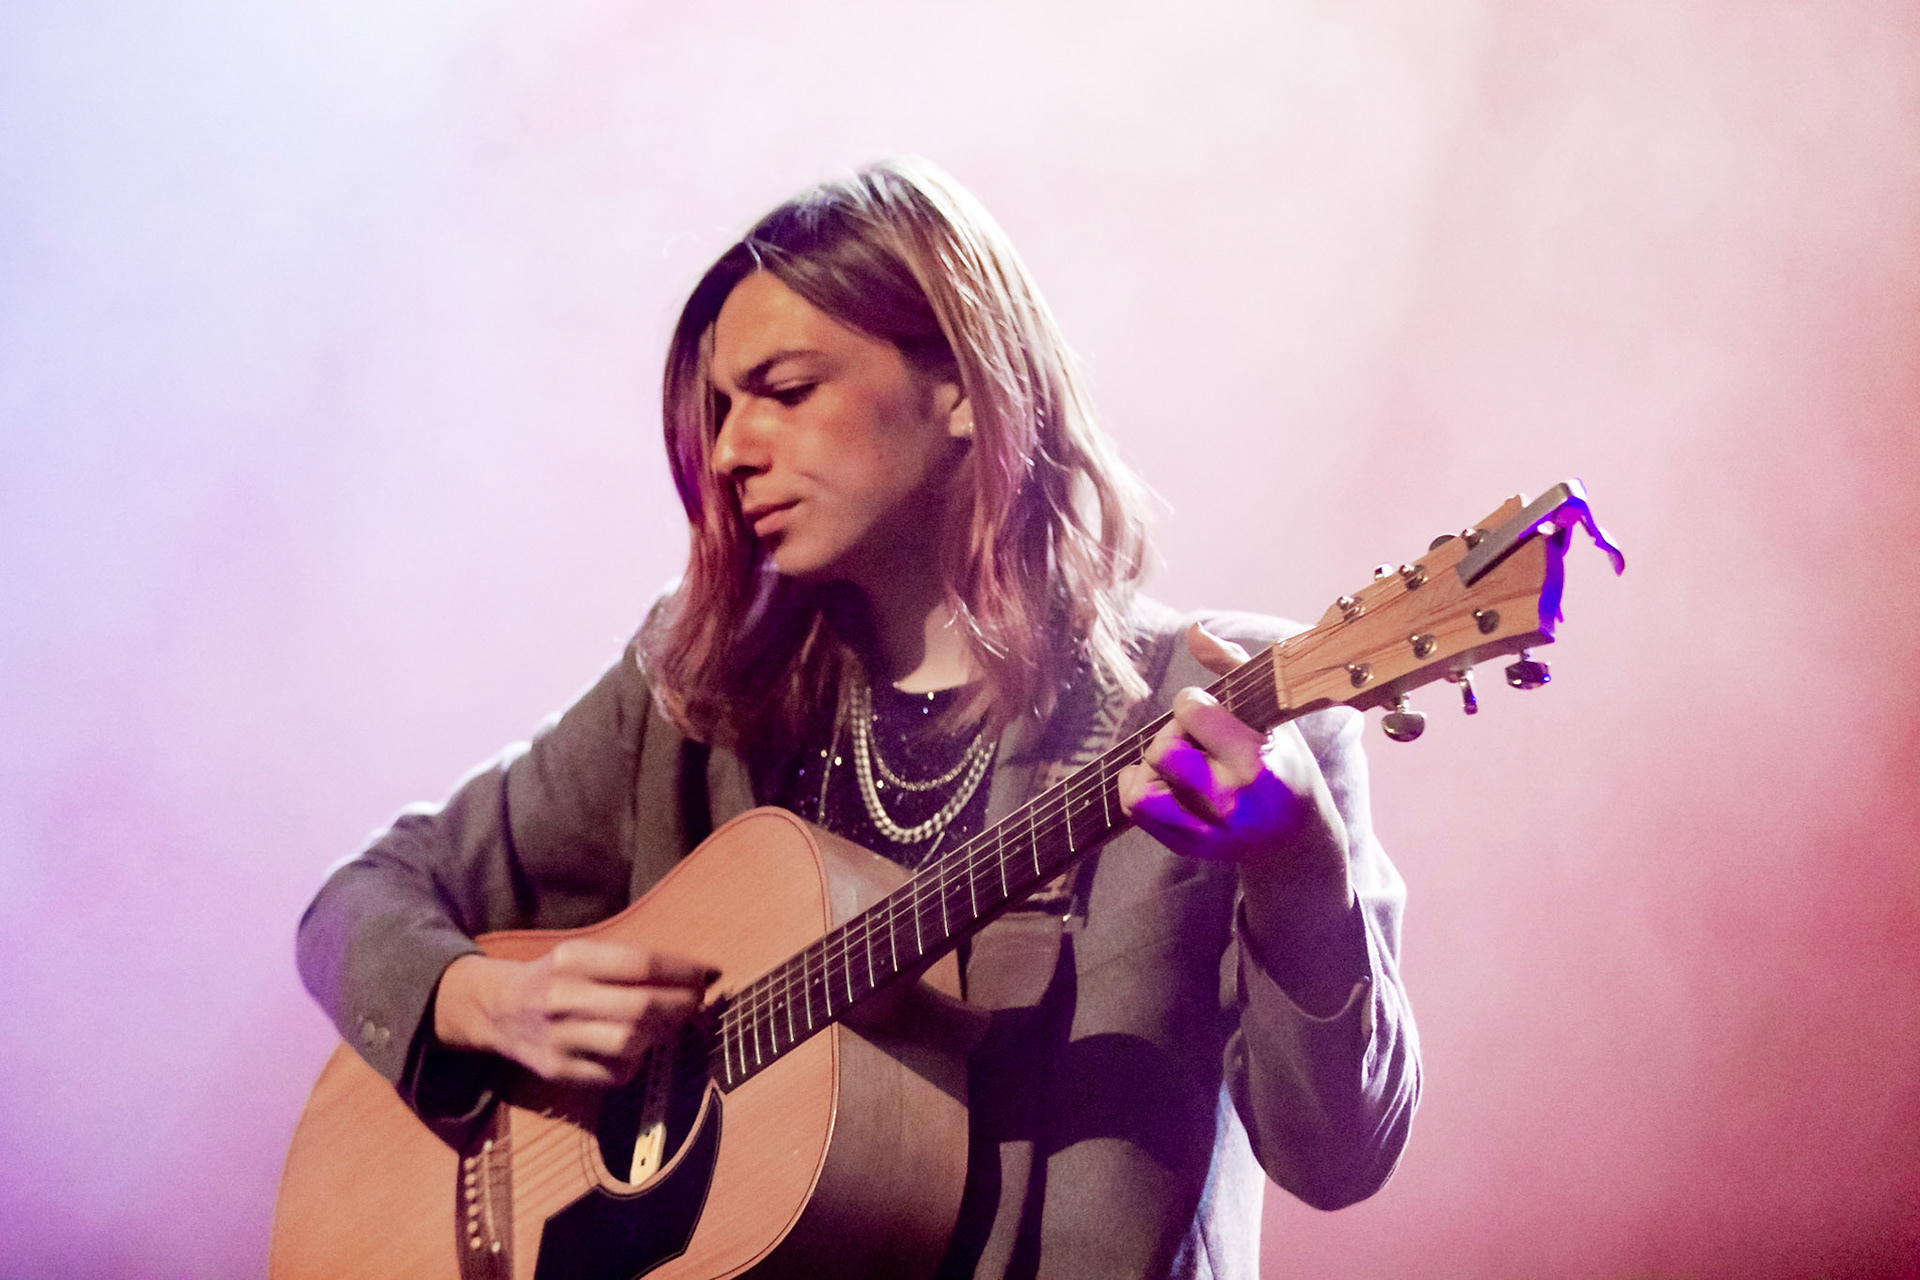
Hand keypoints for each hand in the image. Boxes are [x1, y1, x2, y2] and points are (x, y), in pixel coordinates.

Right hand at [433, 941, 716, 1085]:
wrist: (497, 1009)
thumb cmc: (557, 977)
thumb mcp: (583, 954)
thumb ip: (631, 963)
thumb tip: (698, 974)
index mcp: (572, 959)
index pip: (640, 964)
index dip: (683, 970)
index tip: (710, 972)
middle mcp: (562, 997)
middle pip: (640, 1007)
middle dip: (681, 1005)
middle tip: (698, 1001)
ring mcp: (558, 1037)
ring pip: (630, 1043)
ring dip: (662, 1034)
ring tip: (672, 1022)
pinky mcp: (557, 1070)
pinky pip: (614, 1073)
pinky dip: (637, 1062)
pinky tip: (640, 1047)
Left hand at [1118, 626, 1358, 1004]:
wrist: (1294, 839)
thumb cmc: (1281, 761)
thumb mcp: (1271, 712)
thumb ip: (1232, 664)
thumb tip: (1193, 629)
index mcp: (1258, 762)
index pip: (1192, 710)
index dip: (1193, 703)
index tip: (1212, 713)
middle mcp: (1232, 801)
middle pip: (1162, 750)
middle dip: (1172, 735)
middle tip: (1196, 742)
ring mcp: (1208, 831)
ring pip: (1142, 786)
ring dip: (1152, 768)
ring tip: (1182, 766)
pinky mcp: (1188, 846)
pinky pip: (1135, 808)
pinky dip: (1137, 787)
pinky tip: (1164, 781)